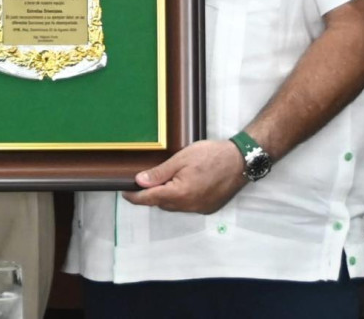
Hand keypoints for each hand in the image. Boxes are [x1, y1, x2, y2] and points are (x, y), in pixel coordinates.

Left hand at [122, 140, 246, 213]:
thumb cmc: (210, 155)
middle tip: (143, 180)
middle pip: (162, 204)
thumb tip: (140, 181)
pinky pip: (187, 206)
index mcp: (180, 194)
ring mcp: (200, 208)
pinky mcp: (208, 207)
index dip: (135, 196)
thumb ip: (159, 173)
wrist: (239, 161)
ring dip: (166, 196)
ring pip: (175, 206)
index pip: (150, 199)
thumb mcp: (181, 159)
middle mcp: (190, 206)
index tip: (124, 192)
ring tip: (163, 180)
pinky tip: (181, 184)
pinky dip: (180, 198)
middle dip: (151, 194)